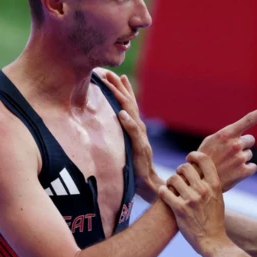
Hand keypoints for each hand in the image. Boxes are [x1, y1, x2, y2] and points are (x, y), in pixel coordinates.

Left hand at [102, 71, 160, 201]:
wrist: (149, 184)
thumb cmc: (136, 167)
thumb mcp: (128, 147)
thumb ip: (124, 134)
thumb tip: (115, 123)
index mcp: (135, 127)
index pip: (128, 104)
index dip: (121, 89)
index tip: (112, 75)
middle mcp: (139, 128)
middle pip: (129, 103)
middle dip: (118, 87)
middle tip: (108, 72)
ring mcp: (140, 137)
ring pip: (131, 113)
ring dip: (122, 98)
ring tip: (113, 85)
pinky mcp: (139, 148)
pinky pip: (133, 133)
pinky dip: (128, 122)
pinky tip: (121, 113)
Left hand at [158, 152, 230, 256]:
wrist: (213, 241)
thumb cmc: (214, 219)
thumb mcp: (218, 197)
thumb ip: (210, 183)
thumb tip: (199, 169)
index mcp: (214, 185)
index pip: (204, 159)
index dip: (194, 155)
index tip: (189, 158)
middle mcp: (203, 190)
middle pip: (185, 167)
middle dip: (179, 170)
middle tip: (179, 177)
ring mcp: (191, 200)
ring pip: (173, 178)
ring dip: (170, 182)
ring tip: (171, 187)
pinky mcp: (180, 210)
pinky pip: (165, 192)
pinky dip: (162, 192)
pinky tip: (164, 194)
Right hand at [198, 104, 256, 191]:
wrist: (199, 181)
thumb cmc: (203, 159)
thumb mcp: (211, 141)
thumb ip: (227, 135)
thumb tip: (242, 135)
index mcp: (227, 134)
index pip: (248, 120)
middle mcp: (235, 144)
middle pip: (250, 140)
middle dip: (242, 145)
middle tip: (229, 153)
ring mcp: (240, 158)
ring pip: (249, 154)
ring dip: (241, 158)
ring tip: (228, 164)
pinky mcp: (244, 171)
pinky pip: (253, 167)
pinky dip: (246, 170)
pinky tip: (234, 172)